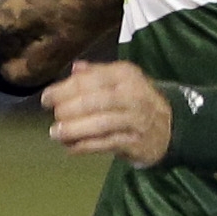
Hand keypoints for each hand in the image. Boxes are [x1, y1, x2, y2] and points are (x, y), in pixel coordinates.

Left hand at [43, 59, 171, 165]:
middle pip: (95, 101)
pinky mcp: (136, 142)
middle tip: (53, 116)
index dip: (65, 88)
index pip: (92, 79)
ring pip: (101, 124)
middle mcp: (133, 95)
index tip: (46, 98)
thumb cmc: (135, 100)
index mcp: (126, 75)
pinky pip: (106, 144)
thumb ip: (96, 74)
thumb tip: (75, 67)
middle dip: (69, 109)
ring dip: (75, 129)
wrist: (170, 126)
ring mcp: (136, 120)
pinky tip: (70, 148)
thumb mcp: (121, 81)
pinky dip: (85, 146)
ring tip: (56, 133)